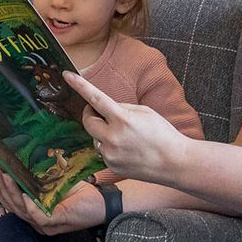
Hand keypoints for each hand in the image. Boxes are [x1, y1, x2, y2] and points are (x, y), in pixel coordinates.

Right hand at [0, 170, 107, 234]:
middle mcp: (37, 221)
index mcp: (36, 213)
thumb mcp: (57, 183)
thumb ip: (41, 178)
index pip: (12, 203)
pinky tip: (24, 195)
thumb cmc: (81, 194)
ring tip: (5, 176)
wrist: (103, 203)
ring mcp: (46, 225)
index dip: (1, 189)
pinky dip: (30, 206)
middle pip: (13, 206)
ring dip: (11, 193)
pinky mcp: (57, 222)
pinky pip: (38, 217)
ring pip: (21, 211)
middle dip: (2, 188)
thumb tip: (25, 160)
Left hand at [64, 71, 191, 182]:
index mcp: (122, 119)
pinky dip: (110, 147)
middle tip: (102, 113)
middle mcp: (112, 137)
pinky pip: (103, 152)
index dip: (79, 85)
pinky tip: (127, 150)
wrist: (175, 163)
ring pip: (96, 138)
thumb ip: (122, 108)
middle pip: (88, 121)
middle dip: (92, 115)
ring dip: (103, 133)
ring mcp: (110, 154)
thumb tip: (104, 109)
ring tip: (126, 137)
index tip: (67, 75)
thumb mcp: (144, 112)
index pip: (95, 98)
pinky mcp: (111, 166)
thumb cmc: (163, 134)